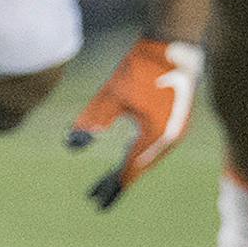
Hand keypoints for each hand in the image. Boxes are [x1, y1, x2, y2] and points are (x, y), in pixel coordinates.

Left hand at [66, 36, 202, 208]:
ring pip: (148, 157)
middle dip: (116, 182)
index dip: (111, 187)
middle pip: (139, 167)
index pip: (129, 171)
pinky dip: (138, 154)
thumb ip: (92, 120)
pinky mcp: (177, 120)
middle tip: (94, 196)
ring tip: (107, 181)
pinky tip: (127, 154)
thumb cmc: (141, 66)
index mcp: (155, 137)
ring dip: (128, 168)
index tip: (95, 202)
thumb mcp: (111, 94)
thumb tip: (70, 145)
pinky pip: (155, 146)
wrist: (175, 44)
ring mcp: (177, 130)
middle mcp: (169, 140)